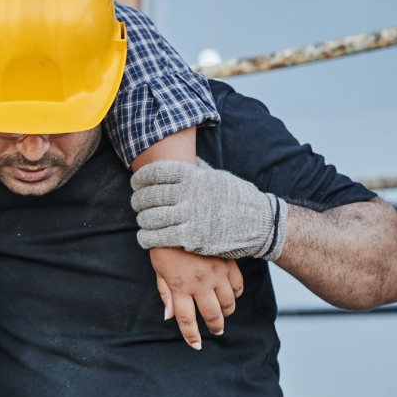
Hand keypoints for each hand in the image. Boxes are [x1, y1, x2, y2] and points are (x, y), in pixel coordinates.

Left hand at [131, 160, 287, 261]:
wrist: (260, 223)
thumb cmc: (238, 198)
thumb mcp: (217, 176)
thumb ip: (197, 170)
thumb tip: (183, 158)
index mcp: (194, 176)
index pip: (156, 172)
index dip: (141, 178)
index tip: (136, 182)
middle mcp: (189, 195)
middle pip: (150, 195)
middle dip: (138, 200)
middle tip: (136, 203)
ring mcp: (190, 217)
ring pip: (152, 218)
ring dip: (142, 220)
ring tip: (142, 221)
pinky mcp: (191, 238)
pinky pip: (160, 238)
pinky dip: (148, 238)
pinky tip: (145, 238)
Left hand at [149, 247, 243, 349]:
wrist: (183, 216)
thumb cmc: (166, 243)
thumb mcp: (159, 269)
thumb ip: (166, 293)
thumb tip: (169, 316)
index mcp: (180, 286)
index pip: (185, 319)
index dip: (191, 336)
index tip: (196, 345)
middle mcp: (200, 283)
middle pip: (212, 315)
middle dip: (215, 327)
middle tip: (216, 330)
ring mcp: (217, 273)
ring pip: (228, 303)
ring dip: (226, 312)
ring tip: (223, 313)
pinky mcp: (229, 263)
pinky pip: (238, 286)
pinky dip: (236, 294)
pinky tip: (230, 294)